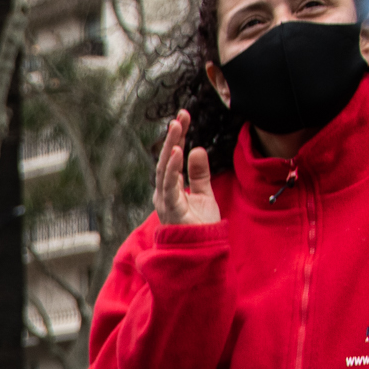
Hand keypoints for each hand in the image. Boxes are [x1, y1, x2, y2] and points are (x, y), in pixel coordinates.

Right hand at [154, 110, 219, 226]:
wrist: (201, 252)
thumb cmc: (199, 227)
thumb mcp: (204, 194)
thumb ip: (199, 173)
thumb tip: (197, 149)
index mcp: (170, 188)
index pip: (172, 157)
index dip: (177, 137)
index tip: (184, 117)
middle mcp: (164, 193)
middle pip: (166, 159)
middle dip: (172, 137)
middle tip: (180, 116)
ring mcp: (166, 201)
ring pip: (164, 169)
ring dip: (170, 147)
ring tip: (177, 127)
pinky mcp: (172, 209)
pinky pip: (170, 185)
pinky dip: (173, 168)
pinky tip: (178, 152)